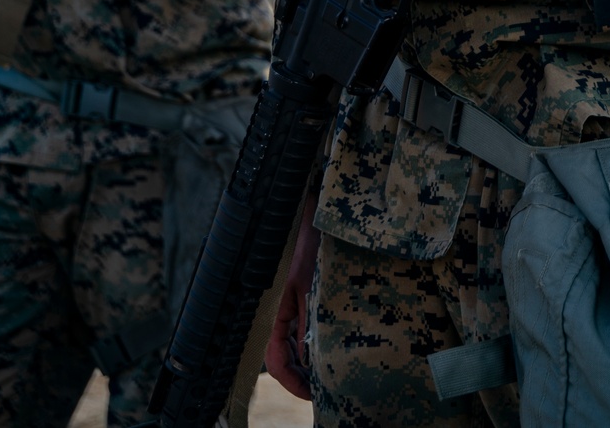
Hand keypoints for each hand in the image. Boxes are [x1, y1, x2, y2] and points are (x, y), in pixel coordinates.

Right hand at [264, 198, 318, 399]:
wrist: (317, 212)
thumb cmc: (314, 244)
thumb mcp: (313, 286)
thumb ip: (307, 323)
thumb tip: (309, 361)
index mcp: (278, 311)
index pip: (276, 360)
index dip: (293, 383)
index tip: (314, 395)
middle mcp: (284, 310)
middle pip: (285, 357)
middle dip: (302, 377)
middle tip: (327, 390)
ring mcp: (295, 304)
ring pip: (297, 346)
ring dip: (311, 362)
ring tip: (333, 374)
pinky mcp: (307, 296)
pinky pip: (306, 330)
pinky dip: (317, 344)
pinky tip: (334, 348)